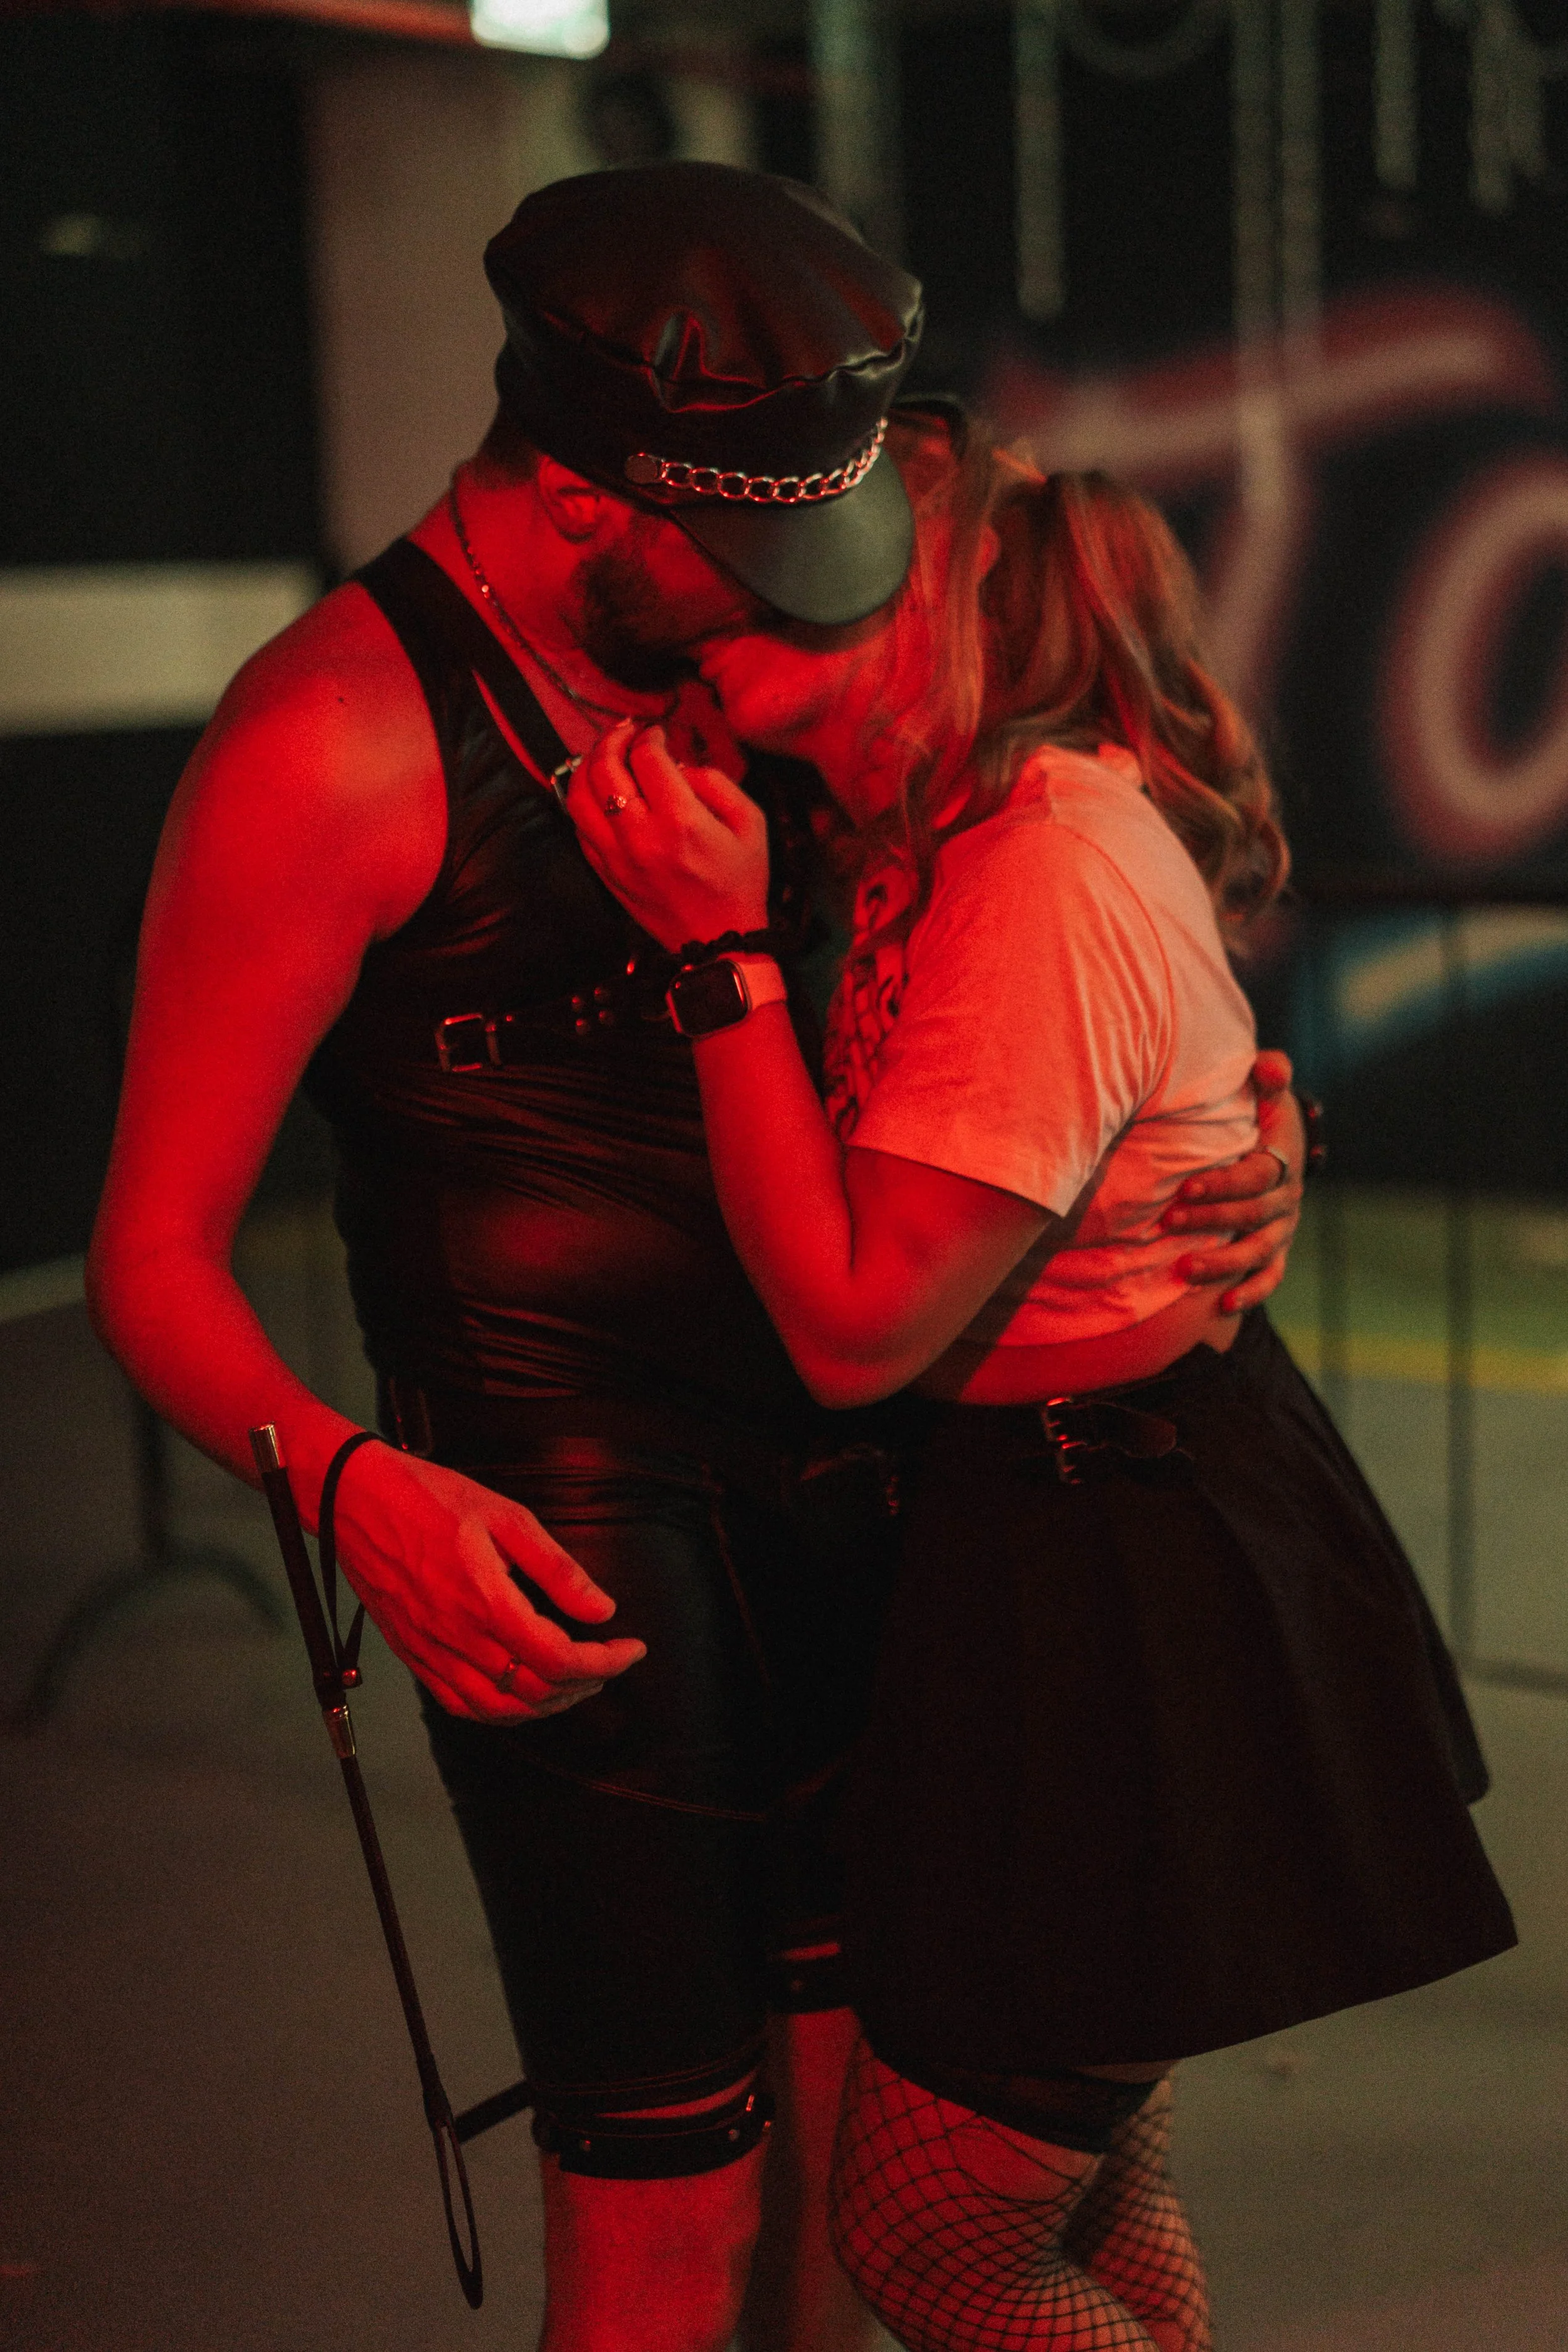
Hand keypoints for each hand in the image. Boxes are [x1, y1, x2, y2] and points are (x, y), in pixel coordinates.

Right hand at [330, 1444, 645, 1722]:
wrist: (353, 1499)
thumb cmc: (428, 1497)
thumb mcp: (506, 1516)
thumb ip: (556, 1568)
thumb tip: (600, 1608)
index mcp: (485, 1600)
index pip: (558, 1658)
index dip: (606, 1661)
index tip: (632, 1648)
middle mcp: (456, 1636)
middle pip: (534, 1692)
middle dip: (584, 1684)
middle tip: (608, 1661)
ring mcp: (430, 1652)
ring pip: (499, 1710)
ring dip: (546, 1705)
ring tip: (575, 1681)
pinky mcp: (412, 1655)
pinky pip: (460, 1706)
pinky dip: (500, 1712)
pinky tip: (521, 1692)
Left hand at [567, 720, 770, 951]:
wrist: (717, 942)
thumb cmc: (740, 883)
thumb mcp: (751, 824)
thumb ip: (716, 782)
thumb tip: (678, 764)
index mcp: (681, 822)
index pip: (648, 758)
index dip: (650, 736)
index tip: (657, 734)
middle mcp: (641, 837)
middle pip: (605, 769)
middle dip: (613, 739)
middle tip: (625, 732)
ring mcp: (616, 857)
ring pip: (579, 796)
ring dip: (588, 766)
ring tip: (604, 755)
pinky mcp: (606, 874)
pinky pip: (579, 827)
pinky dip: (583, 801)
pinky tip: (599, 792)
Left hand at [1159, 1048, 1304, 1312]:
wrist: (1275, 1138)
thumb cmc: (1257, 1110)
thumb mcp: (1265, 1086)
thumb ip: (1268, 1072)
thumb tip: (1267, 1067)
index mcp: (1284, 1157)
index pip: (1258, 1176)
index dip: (1224, 1184)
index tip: (1185, 1187)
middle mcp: (1288, 1197)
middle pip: (1253, 1216)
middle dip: (1211, 1221)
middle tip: (1169, 1222)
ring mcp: (1283, 1227)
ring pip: (1259, 1251)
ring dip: (1224, 1263)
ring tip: (1186, 1271)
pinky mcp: (1276, 1249)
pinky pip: (1270, 1276)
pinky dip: (1251, 1292)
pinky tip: (1223, 1305)